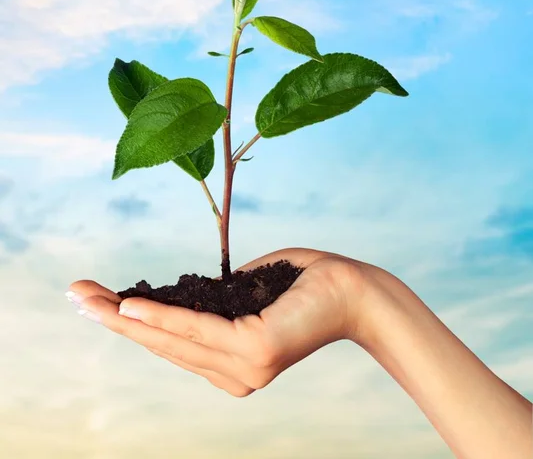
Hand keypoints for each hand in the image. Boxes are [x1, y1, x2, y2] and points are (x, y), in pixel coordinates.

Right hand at [68, 248, 373, 396]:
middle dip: (114, 319)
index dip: (130, 323)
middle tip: (75, 295)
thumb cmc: (303, 284)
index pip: (170, 342)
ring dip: (126, 317)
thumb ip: (212, 301)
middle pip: (162, 343)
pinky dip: (162, 316)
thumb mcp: (246, 293)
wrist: (354, 290)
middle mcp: (231, 374)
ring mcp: (243, 367)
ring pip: (172, 337)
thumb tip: (178, 294)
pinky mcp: (255, 350)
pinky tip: (130, 306)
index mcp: (228, 363)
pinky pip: (198, 328)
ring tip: (87, 299)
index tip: (97, 301)